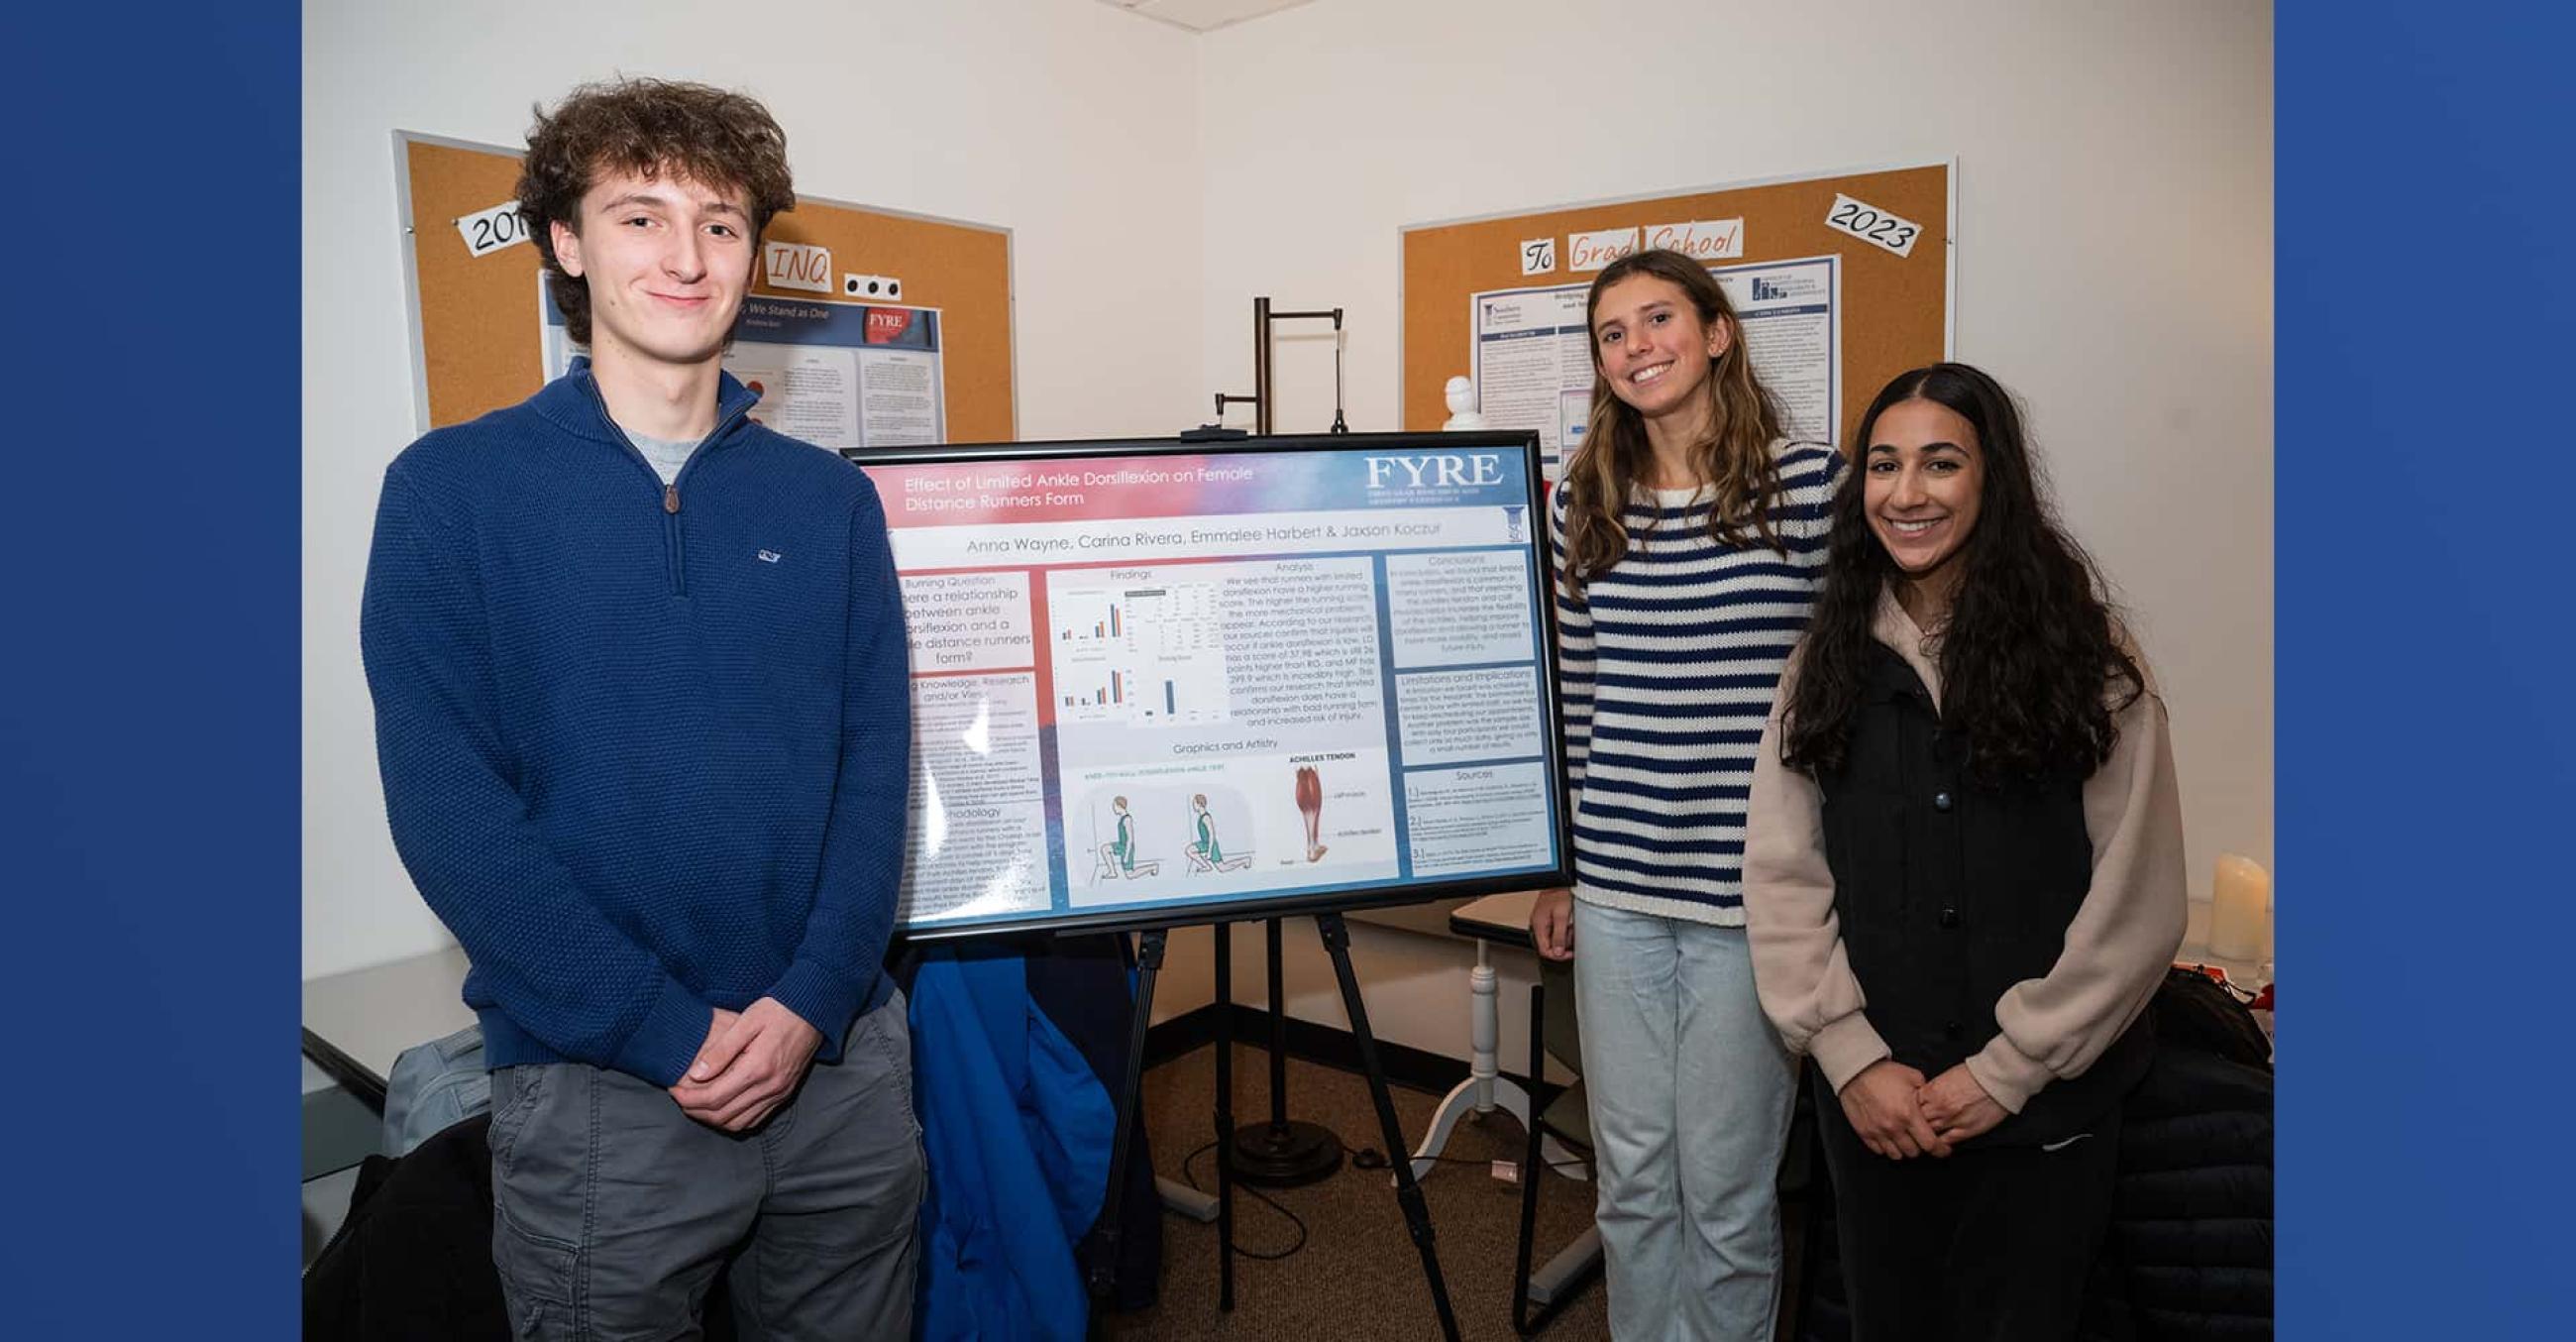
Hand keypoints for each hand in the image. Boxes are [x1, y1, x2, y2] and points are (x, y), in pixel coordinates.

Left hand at [667, 998, 821, 1131]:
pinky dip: (733, 1119)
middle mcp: (770, 1087)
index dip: (688, 1098)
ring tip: (697, 1103)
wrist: (814, 1011)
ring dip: (713, 1118)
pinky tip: (722, 1106)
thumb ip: (721, 1051)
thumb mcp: (746, 1022)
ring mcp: (779, 1094)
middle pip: (723, 1115)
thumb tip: (695, 1074)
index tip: (674, 1089)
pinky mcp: (784, 1094)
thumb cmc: (778, 1010)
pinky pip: (754, 1119)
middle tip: (681, 1097)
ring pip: (738, 1123)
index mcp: (758, 1068)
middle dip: (696, 1110)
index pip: (714, 1097)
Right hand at [1529, 889, 1575, 960]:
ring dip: (1565, 935)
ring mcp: (1542, 921)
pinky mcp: (1547, 918)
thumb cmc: (1561, 894)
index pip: (1544, 950)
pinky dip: (1564, 929)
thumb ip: (1559, 936)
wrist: (1562, 882)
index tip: (1569, 954)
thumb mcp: (1562, 917)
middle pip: (1549, 946)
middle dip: (1563, 944)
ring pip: (1553, 938)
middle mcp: (1538, 924)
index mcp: (1538, 926)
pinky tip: (1569, 922)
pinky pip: (1555, 930)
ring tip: (1571, 925)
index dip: (1558, 955)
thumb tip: (1557, 953)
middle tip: (1571, 935)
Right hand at [1837, 1060, 1949, 1159]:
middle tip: (1920, 1139)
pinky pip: (1879, 1150)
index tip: (1943, 1150)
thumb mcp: (1913, 1077)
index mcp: (1909, 1114)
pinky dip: (1886, 1147)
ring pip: (1896, 1155)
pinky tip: (1889, 1138)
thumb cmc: (1883, 1073)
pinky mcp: (1864, 1132)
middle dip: (1920, 1147)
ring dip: (1903, 1149)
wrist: (1856, 1071)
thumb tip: (1935, 1103)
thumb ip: (1927, 1093)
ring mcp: (1877, 1131)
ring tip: (1905, 1140)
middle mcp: (1893, 1127)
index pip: (1930, 1144)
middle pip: (1914, 1152)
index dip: (1940, 1150)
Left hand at [1916, 1064, 2006, 1145]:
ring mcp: (1953, 1120)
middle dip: (1914, 1125)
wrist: (1997, 1079)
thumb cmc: (1974, 1074)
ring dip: (1926, 1136)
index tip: (1909, 1113)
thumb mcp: (1946, 1076)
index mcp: (1933, 1091)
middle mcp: (1939, 1107)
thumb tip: (1924, 1098)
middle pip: (1918, 1121)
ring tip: (1924, 1138)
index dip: (1909, 1110)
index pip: (1911, 1105)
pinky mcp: (1967, 1129)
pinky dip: (1941, 1143)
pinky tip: (1939, 1144)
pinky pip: (1948, 1141)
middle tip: (1913, 1128)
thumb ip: (1933, 1089)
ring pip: (1930, 1134)